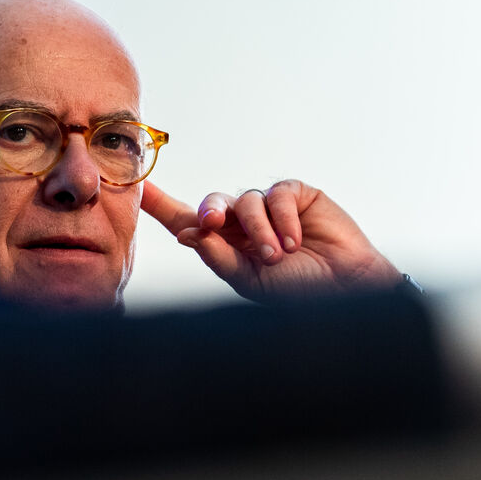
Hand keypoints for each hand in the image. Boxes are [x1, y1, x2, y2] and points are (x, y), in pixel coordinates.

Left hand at [141, 179, 401, 302]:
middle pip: (213, 203)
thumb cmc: (296, 290)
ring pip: (246, 201)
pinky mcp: (296, 195)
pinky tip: (296, 241)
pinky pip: (277, 195)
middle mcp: (243, 223)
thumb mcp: (249, 280)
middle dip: (209, 210)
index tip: (136, 188)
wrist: (344, 288)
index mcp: (226, 245)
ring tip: (278, 256)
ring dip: (259, 229)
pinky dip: (283, 219)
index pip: (187, 221)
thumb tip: (186, 234)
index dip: (161, 205)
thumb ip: (218, 256)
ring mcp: (270, 207)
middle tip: (212, 224)